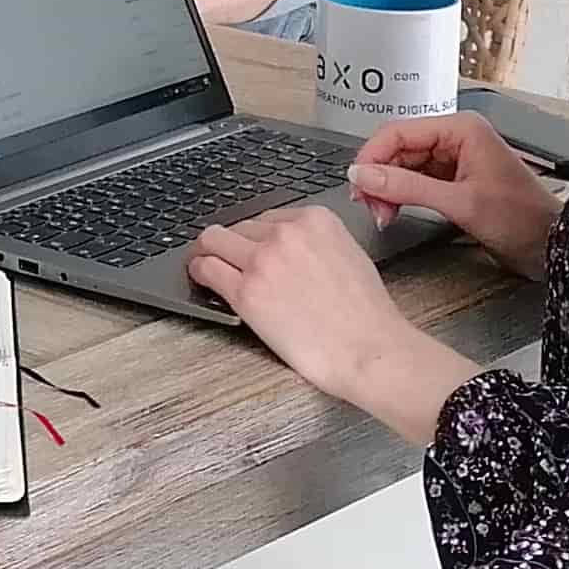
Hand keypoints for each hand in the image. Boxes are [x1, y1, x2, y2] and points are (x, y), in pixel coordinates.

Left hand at [187, 202, 477, 445]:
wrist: (370, 350)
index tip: (250, 248)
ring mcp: (263, 261)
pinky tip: (201, 279)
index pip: (267, 218)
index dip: (255, 236)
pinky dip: (199, 271)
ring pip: (213, 240)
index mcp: (315, 220)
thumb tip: (290, 250)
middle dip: (232, 244)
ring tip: (205, 264)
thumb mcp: (349, 255)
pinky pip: (207, 269)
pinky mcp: (246, 293)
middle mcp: (286, 234)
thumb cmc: (366, 315)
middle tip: (224, 258)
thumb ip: (316, 244)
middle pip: (239, 227)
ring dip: (207, 252)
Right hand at [346, 112, 562, 281]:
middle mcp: (455, 137)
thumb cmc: (521, 218)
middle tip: (369, 207)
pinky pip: (415, 181)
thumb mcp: (460, 203)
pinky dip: (401, 196)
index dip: (371, 156)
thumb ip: (407, 188)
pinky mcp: (453, 180)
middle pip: (397, 148)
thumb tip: (363, 176)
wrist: (552, 246)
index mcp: (460, 129)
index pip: (398, 131)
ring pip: (402, 166)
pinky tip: (394, 212)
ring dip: (387, 190)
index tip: (355, 184)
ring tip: (382, 215)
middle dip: (379, 177)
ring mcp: (454, 158)